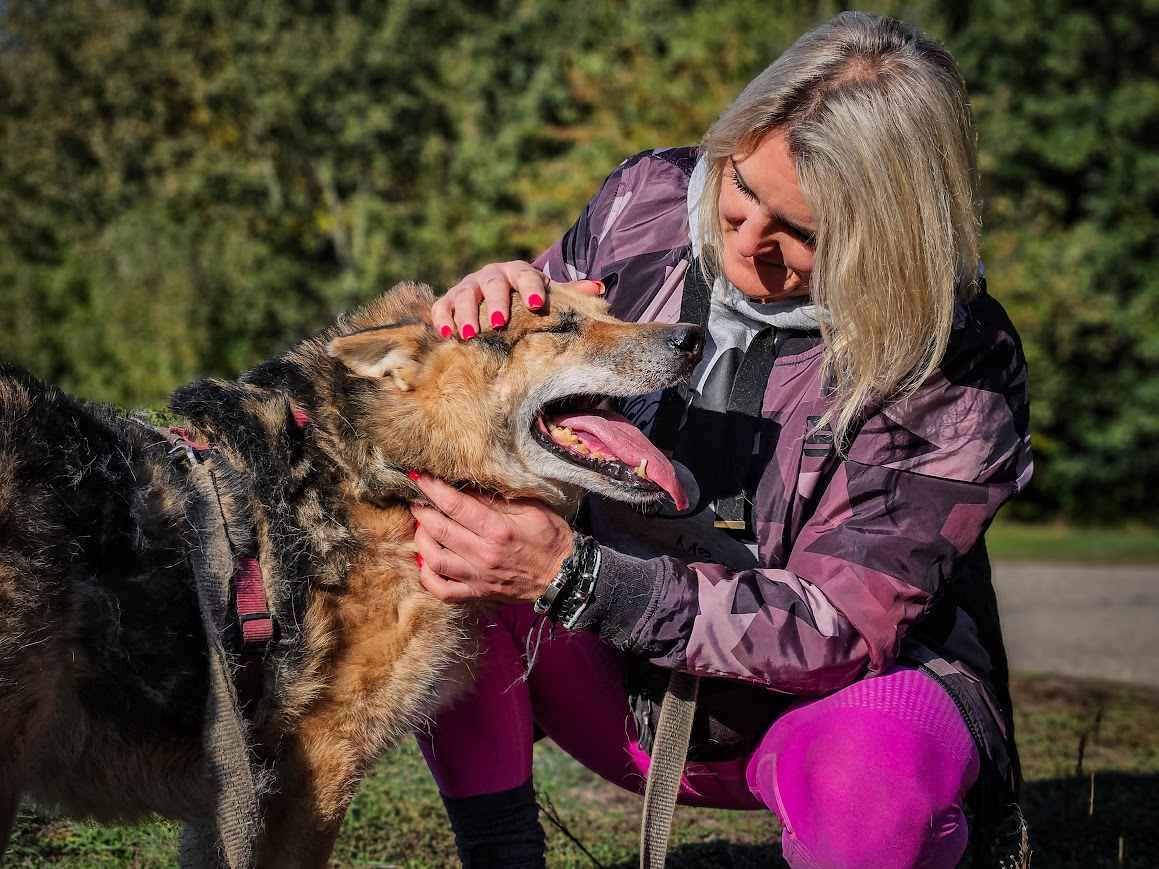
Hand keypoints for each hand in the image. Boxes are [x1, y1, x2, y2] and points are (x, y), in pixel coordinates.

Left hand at [409, 473, 573, 602]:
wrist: (563, 575)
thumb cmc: (549, 537)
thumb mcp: (530, 508)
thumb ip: (496, 499)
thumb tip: (465, 486)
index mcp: (497, 530)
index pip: (455, 505)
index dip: (432, 489)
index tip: (418, 476)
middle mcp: (483, 554)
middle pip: (438, 529)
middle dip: (421, 510)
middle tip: (415, 498)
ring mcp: (478, 577)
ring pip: (433, 559)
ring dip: (421, 539)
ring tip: (421, 525)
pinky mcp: (477, 593)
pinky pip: (442, 590)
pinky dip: (427, 576)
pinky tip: (425, 560)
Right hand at [432, 260, 603, 339]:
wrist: (496, 300)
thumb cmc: (527, 303)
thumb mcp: (547, 296)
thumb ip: (570, 294)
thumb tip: (599, 288)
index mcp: (518, 272)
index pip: (526, 275)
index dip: (531, 288)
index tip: (537, 304)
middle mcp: (491, 275)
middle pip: (493, 284)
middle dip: (496, 302)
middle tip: (500, 322)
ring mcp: (468, 287)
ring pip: (465, 295)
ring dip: (467, 314)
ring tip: (470, 334)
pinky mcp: (449, 301)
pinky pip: (443, 307)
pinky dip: (443, 318)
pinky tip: (447, 333)